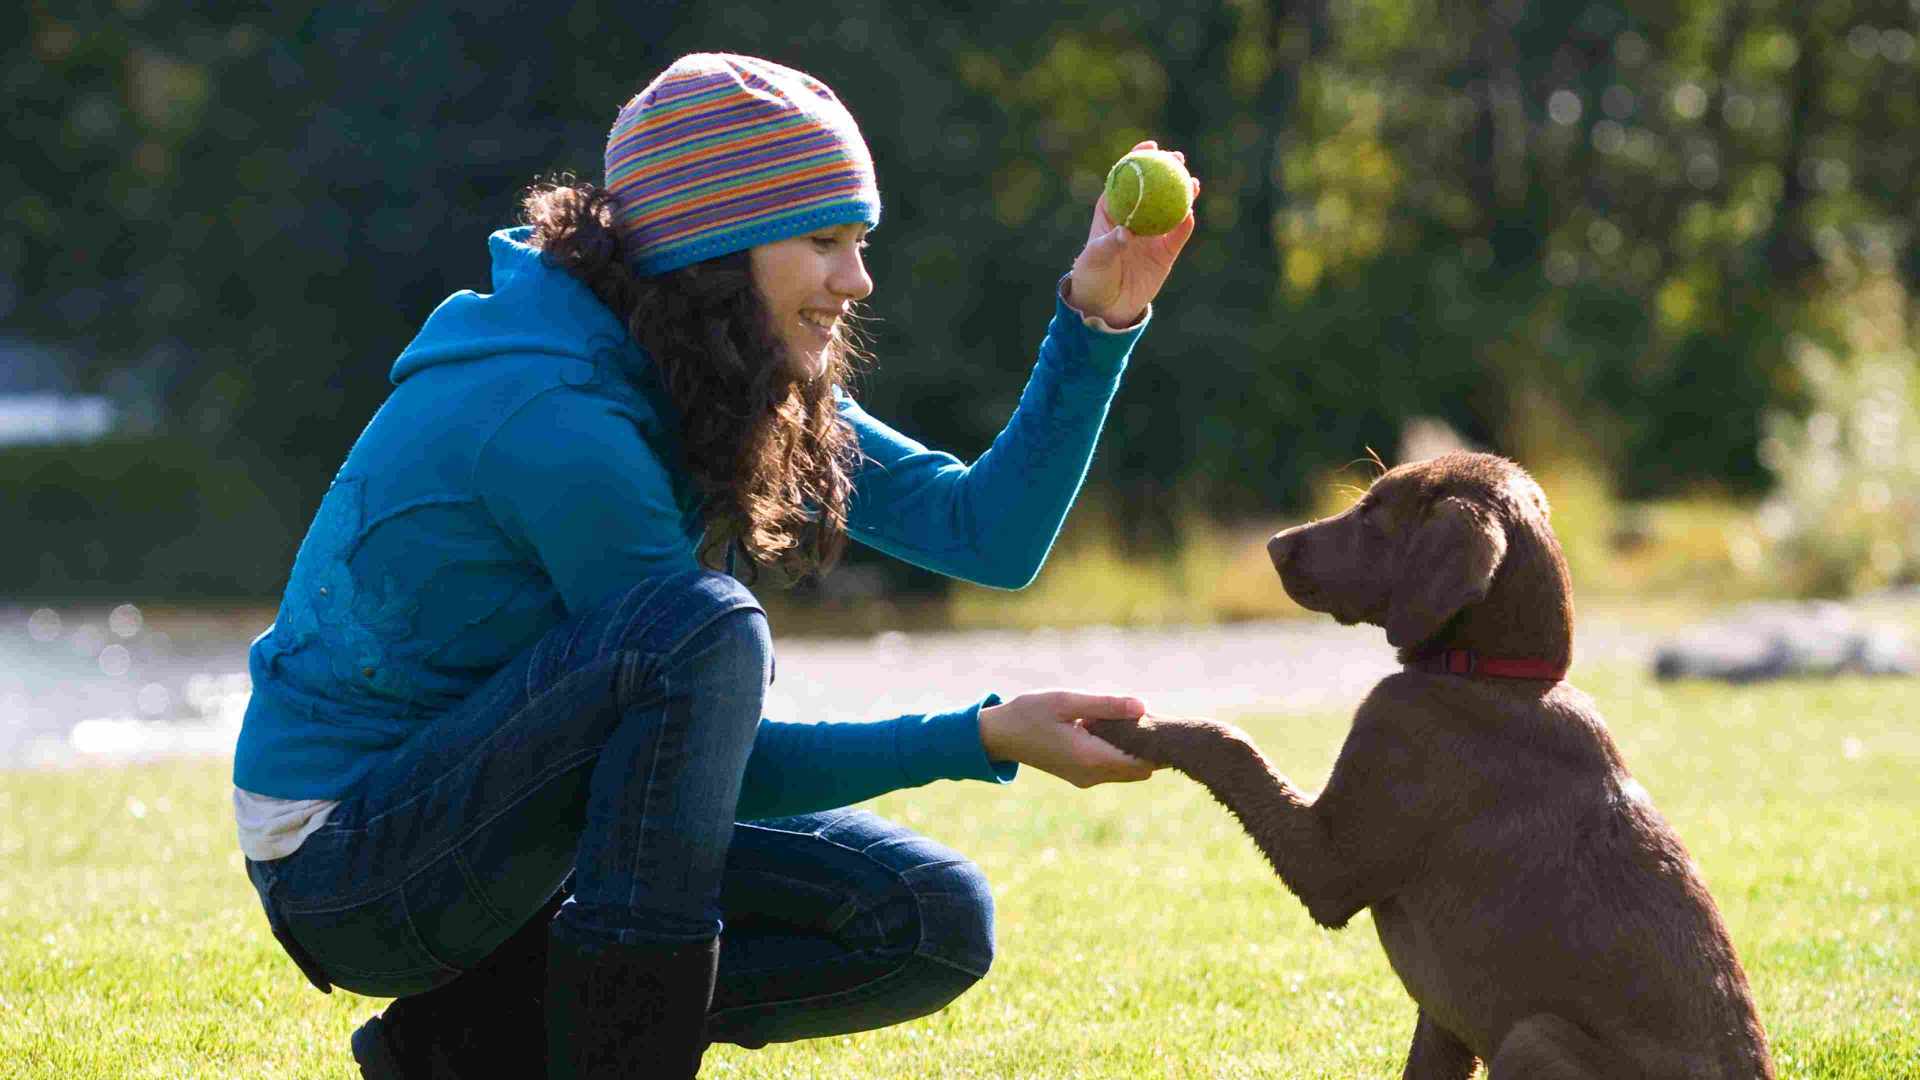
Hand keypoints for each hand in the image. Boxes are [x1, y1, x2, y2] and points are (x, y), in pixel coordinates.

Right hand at [978, 690, 1159, 787]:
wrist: (1000, 735)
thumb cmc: (1030, 713)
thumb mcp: (1066, 702)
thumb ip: (1106, 705)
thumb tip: (1143, 706)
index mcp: (1090, 758)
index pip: (1143, 762)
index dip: (1155, 743)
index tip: (1155, 719)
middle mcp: (1092, 775)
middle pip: (1142, 770)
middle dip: (1148, 747)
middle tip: (1141, 715)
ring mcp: (1086, 779)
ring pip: (1129, 771)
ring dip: (1133, 750)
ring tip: (1124, 718)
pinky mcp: (1081, 777)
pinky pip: (1113, 769)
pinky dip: (1119, 752)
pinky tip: (1108, 727)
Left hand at [1065, 140, 1200, 326]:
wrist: (1106, 307)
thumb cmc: (1092, 277)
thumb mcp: (1094, 259)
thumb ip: (1109, 244)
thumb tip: (1126, 232)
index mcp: (1113, 212)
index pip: (1127, 180)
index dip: (1138, 160)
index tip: (1150, 146)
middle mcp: (1135, 219)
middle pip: (1153, 189)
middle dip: (1167, 171)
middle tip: (1177, 159)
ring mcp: (1152, 235)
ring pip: (1170, 208)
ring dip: (1183, 194)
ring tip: (1192, 182)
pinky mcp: (1165, 253)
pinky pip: (1178, 235)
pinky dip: (1185, 224)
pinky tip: (1190, 213)